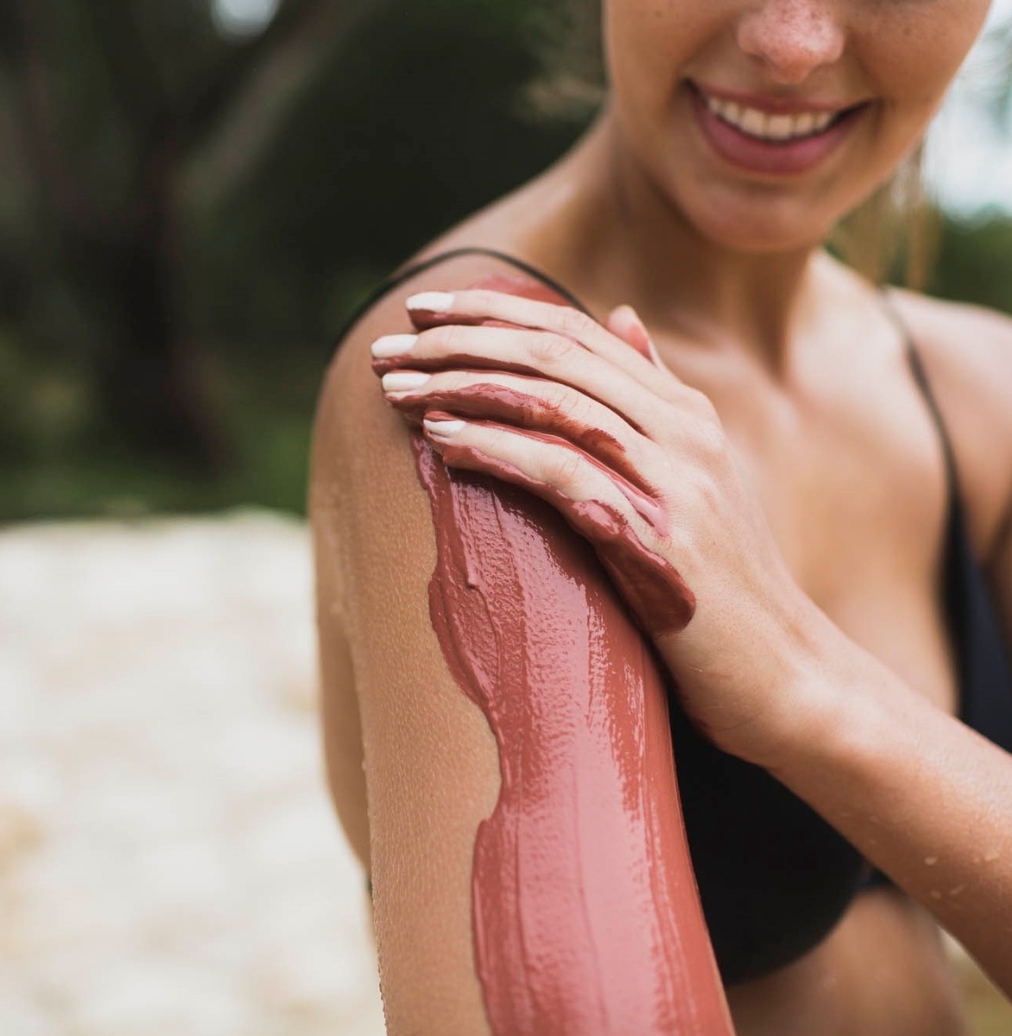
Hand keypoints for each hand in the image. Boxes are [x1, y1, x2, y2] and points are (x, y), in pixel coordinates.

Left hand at [372, 287, 829, 766]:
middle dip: (462, 340)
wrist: (789, 674)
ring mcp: (675, 482)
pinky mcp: (658, 539)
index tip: (425, 309)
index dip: (494, 311)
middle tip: (389, 345)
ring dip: (462, 387)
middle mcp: (683, 432)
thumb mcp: (696, 480)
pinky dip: (496, 448)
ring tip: (394, 387)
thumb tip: (622, 318)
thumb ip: (656, 399)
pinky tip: (441, 439)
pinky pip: (563, 473)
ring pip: (553, 403)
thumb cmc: (726, 588)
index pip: (576, 333)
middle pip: (556, 355)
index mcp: (686, 413)